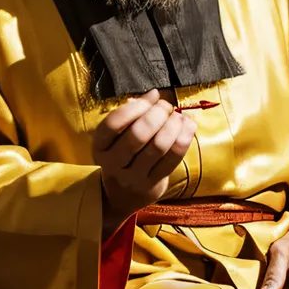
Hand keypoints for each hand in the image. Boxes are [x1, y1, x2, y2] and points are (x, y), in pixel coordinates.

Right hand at [92, 89, 195, 238]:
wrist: (123, 194)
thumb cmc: (123, 153)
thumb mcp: (117, 135)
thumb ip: (132, 112)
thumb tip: (154, 95)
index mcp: (100, 146)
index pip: (113, 124)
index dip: (135, 107)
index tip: (152, 98)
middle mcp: (114, 163)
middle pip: (137, 135)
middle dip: (156, 115)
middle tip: (166, 106)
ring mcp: (134, 176)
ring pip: (158, 147)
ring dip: (172, 125)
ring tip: (178, 116)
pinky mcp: (154, 184)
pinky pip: (173, 159)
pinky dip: (184, 138)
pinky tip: (187, 126)